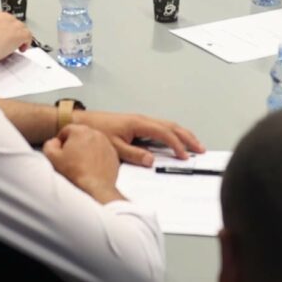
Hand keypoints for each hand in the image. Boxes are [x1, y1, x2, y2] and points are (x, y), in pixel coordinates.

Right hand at [42, 126, 121, 201]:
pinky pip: (102, 152)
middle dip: (75, 145)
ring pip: (93, 143)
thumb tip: (55, 142)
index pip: (67, 130)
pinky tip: (91, 168)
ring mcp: (107, 144)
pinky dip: (97, 157)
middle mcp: (96, 134)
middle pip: (81, 135)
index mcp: (80, 131)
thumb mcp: (52, 158)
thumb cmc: (74, 172)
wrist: (94, 188)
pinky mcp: (114, 155)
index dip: (61, 141)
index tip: (60, 152)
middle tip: (70, 159)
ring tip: (81, 165)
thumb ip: (50, 145)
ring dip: (86, 150)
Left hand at [76, 109, 204, 166]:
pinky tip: (175, 141)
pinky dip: (172, 134)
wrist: (81, 122)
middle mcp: (142, 120)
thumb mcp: (114, 147)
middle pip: (171, 126)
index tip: (185, 156)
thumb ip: (133, 154)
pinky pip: (160, 128)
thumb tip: (151, 160)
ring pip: (167, 125)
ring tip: (194, 145)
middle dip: (187, 137)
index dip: (177, 145)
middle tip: (200, 148)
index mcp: (139, 124)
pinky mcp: (137, 125)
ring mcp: (141, 121)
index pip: (165, 133)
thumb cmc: (96, 132)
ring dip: (182, 134)